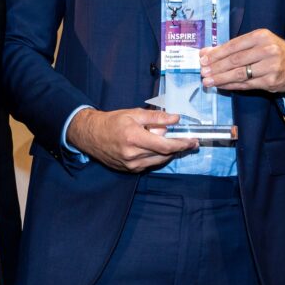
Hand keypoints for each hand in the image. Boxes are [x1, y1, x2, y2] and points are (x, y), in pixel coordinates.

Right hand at [67, 107, 196, 170]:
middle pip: (165, 154)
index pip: (165, 146)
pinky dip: (157, 156)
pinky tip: (157, 147)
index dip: (182, 144)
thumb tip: (175, 119)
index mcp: (134, 138)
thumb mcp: (134, 114)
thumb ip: (156, 117)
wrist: (91, 135)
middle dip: (179, 147)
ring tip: (172, 141)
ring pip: (159, 160)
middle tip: (189, 140)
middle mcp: (133, 155)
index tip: (193, 141)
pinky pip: (150, 164)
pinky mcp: (129, 170)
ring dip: (168, 152)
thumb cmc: (112, 122)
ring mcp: (131, 165)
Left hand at [200, 29, 284, 94]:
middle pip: (235, 60)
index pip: (233, 45)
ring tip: (208, 81)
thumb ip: (233, 47)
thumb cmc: (274, 52)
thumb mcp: (258, 43)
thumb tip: (206, 52)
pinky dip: (231, 85)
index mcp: (261, 36)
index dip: (216, 53)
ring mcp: (270, 66)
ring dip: (221, 78)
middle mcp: (267, 50)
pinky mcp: (271, 81)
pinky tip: (221, 85)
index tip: (203, 59)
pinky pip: (246, 84)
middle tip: (203, 72)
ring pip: (239, 74)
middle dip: (216, 67)